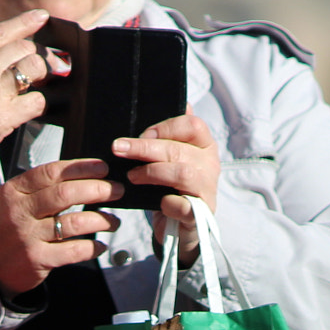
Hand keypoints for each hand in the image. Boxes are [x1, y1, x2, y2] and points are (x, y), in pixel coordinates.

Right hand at [0, 10, 49, 197]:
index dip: (24, 22)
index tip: (41, 16)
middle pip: (23, 48)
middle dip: (35, 56)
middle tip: (40, 66)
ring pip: (33, 69)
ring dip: (39, 77)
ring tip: (35, 86)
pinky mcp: (2, 117)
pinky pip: (36, 102)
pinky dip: (38, 104)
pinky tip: (32, 109)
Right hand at [0, 159, 123, 297]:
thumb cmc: (10, 227)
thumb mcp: (16, 200)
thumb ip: (42, 187)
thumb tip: (85, 175)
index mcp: (15, 191)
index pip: (52, 172)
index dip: (82, 168)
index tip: (103, 168)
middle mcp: (20, 212)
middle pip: (65, 194)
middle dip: (97, 189)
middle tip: (116, 190)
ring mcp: (28, 236)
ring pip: (74, 223)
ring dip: (101, 220)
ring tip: (113, 220)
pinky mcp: (37, 259)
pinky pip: (73, 251)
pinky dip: (92, 247)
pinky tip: (101, 245)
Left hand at [117, 109, 218, 266]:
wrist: (179, 226)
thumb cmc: (171, 185)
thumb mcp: (172, 157)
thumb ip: (170, 134)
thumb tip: (178, 102)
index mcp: (205, 145)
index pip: (193, 125)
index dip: (166, 127)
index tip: (141, 133)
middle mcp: (210, 165)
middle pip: (180, 150)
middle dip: (145, 148)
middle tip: (119, 148)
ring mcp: (207, 190)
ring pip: (182, 173)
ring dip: (152, 172)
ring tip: (131, 176)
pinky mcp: (199, 216)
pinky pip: (184, 206)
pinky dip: (168, 203)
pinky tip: (158, 203)